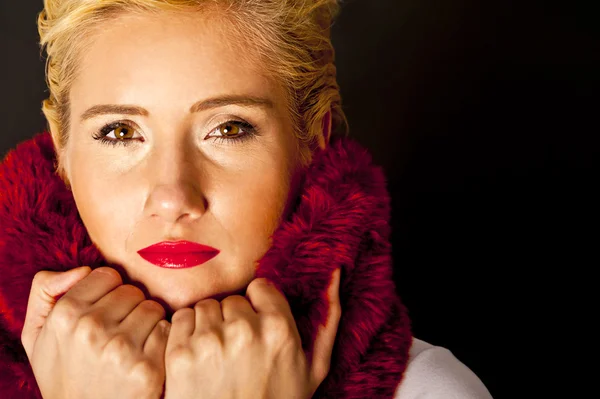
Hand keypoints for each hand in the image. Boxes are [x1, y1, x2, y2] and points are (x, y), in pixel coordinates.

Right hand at [21, 267, 169, 398]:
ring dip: (147, 323)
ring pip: (153, 308)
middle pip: (133, 290)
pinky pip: (167, 330)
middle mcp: (92, 329)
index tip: (103, 312)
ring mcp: (121, 349)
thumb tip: (82, 268)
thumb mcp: (37, 335)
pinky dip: (161, 340)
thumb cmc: (62, 373)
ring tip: (132, 344)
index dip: (108, 293)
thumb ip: (46, 290)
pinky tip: (146, 355)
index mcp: (66, 315)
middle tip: (119, 331)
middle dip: (129, 308)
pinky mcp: (148, 368)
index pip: (107, 275)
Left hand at [164, 268, 340, 398]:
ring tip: (216, 355)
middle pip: (232, 300)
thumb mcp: (314, 368)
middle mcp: (244, 329)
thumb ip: (328, 318)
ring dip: (209, 326)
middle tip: (237, 349)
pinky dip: (185, 333)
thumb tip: (335, 273)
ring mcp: (209, 341)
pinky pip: (180, 319)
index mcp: (279, 329)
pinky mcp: (180, 354)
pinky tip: (197, 356)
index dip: (258, 308)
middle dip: (233, 319)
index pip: (260, 288)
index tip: (257, 326)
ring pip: (205, 307)